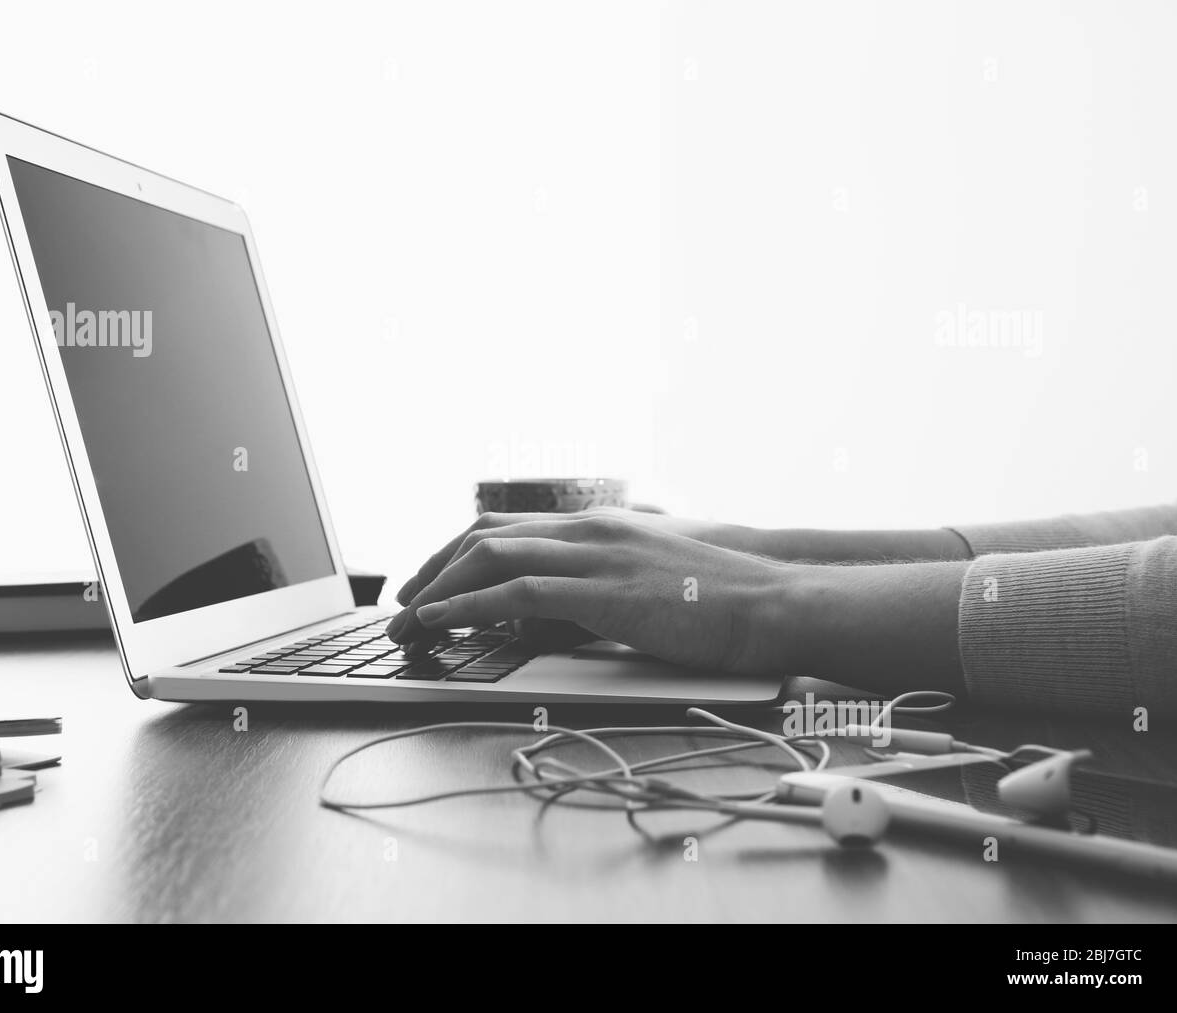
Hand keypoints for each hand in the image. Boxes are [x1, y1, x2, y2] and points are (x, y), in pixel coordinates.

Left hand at [395, 507, 758, 606]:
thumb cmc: (722, 599)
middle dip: (434, 566)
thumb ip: (604, 585)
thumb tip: (565, 613)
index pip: (508, 527)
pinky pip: (514, 594)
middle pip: (485, 534)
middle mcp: (588, 530)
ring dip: (437, 588)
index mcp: (599, 526)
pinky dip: (466, 605)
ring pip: (489, 557)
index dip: (458, 551)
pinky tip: (441, 622)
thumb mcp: (652, 581)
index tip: (432, 578)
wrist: (773, 600)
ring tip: (406, 620)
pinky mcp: (601, 592)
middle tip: (403, 599)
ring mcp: (593, 556)